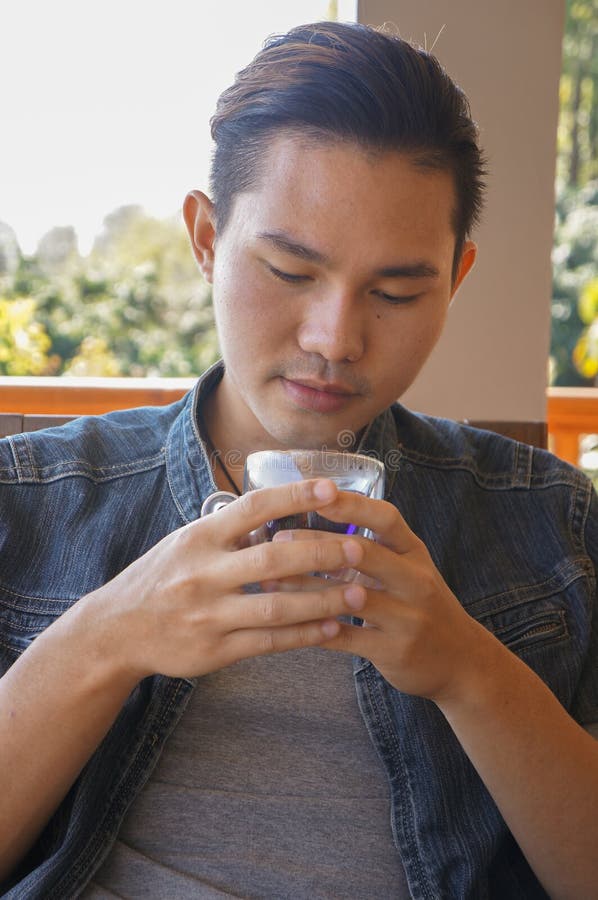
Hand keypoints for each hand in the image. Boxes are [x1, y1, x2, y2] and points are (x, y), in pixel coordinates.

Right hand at [81, 479, 367, 681]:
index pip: (253, 507)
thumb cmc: (160, 578)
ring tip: (360, 593)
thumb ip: (230, 531)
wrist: (116, 631)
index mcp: (200, 538)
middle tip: (359, 550)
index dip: (294, 495)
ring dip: (323, 600)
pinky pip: (269, 641)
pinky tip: (332, 628)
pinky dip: (304, 634)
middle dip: (322, 553)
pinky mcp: (215, 649)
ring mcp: (210, 614)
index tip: (331, 487)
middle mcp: (204, 573)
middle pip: (274, 558)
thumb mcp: (186, 542)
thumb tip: (281, 510)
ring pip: (278, 605)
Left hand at [271, 487, 488, 703]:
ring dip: (306, 588)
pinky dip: (314, 628)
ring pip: (349, 598)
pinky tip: (286, 621)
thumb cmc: (422, 604)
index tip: (316, 493)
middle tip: (278, 541)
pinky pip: (347, 637)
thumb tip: (319, 515)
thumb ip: (375, 545)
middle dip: (316, 546)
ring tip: (270, 582)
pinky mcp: (394, 651)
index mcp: (415, 553)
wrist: (461, 660)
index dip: (351, 504)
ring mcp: (407, 617)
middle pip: (365, 554)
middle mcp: (415, 581)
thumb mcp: (410, 567)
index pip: (386, 518)